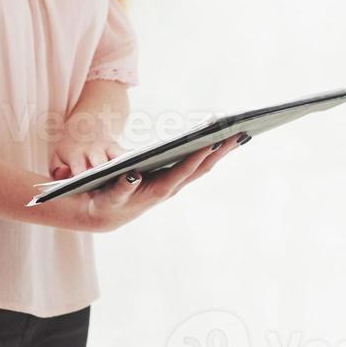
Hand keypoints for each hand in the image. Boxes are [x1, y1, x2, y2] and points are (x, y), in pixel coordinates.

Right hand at [57, 134, 247, 232]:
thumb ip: (121, 188)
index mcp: (159, 189)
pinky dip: (211, 153)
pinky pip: (197, 165)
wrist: (106, 213)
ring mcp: (175, 183)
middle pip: (202, 167)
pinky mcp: (173, 179)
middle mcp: (172, 186)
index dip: (198, 155)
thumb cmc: (106, 202)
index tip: (213, 141)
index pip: (184, 170)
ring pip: (203, 166)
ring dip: (221, 151)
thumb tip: (133, 176)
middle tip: (240, 133)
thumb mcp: (110, 197)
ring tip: (239, 134)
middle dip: (220, 150)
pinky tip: (221, 142)